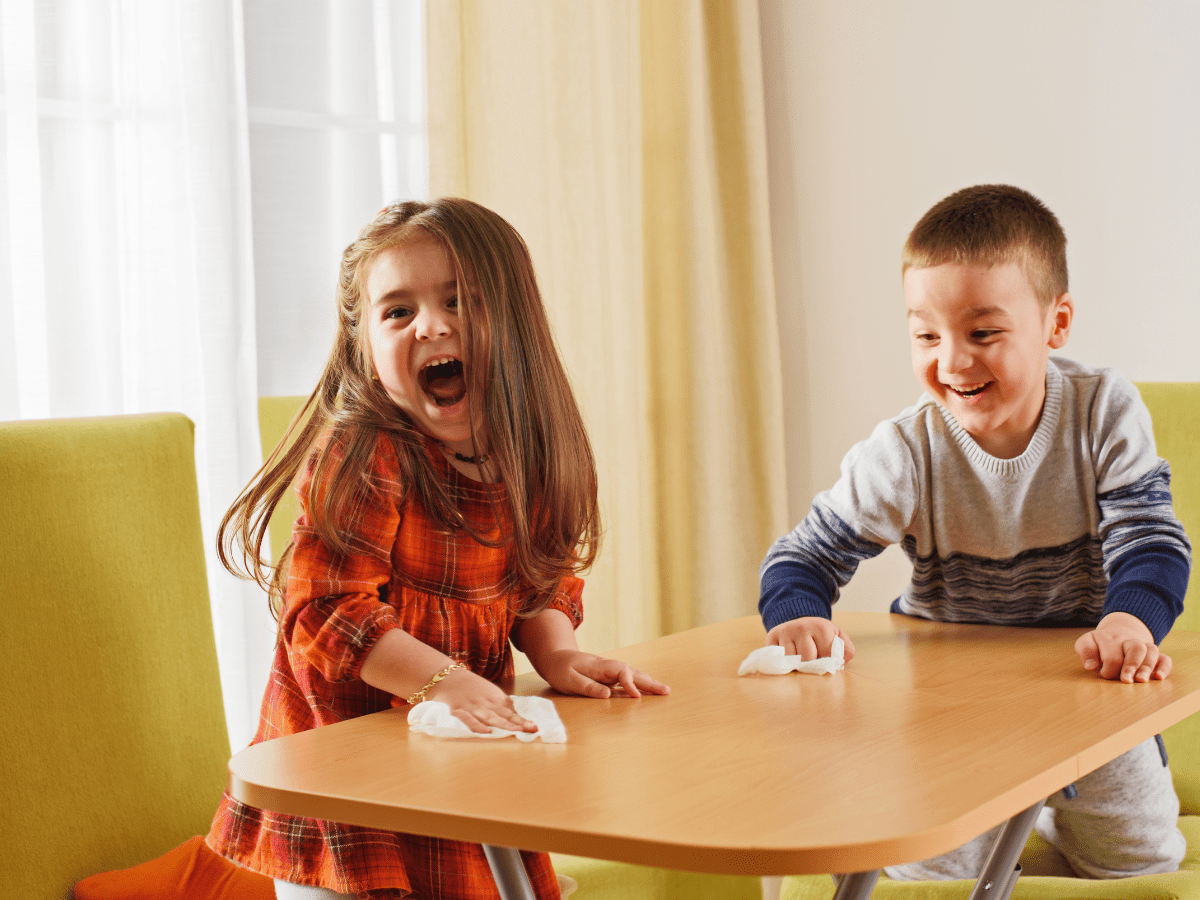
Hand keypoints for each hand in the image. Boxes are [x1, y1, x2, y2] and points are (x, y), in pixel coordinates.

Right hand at [426, 667, 538, 733]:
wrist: (446, 676)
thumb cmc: (469, 686)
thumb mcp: (488, 691)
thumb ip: (500, 703)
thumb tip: (515, 713)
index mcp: (494, 698)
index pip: (511, 712)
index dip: (522, 720)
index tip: (535, 727)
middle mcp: (485, 703)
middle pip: (503, 715)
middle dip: (518, 723)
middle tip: (532, 729)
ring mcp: (472, 707)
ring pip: (489, 717)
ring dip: (503, 725)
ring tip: (515, 732)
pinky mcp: (458, 710)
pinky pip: (468, 720)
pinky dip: (477, 726)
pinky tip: (486, 732)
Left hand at [537, 648, 669, 698]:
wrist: (554, 656)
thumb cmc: (559, 669)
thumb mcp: (568, 680)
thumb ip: (587, 687)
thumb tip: (607, 694)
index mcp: (599, 665)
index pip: (621, 671)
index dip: (630, 683)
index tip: (635, 696)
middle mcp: (607, 666)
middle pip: (632, 671)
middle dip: (649, 681)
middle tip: (666, 691)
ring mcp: (608, 670)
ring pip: (632, 674)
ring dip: (648, 682)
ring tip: (663, 690)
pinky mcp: (607, 675)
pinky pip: (627, 678)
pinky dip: (639, 682)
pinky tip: (647, 688)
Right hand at [765, 616, 855, 662]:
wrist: (800, 622)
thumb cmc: (821, 635)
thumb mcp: (838, 637)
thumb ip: (846, 651)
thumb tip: (838, 666)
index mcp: (821, 627)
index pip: (826, 656)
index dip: (827, 664)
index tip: (827, 662)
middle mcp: (802, 626)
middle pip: (807, 660)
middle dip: (811, 666)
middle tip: (813, 662)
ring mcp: (785, 631)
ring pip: (791, 661)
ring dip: (796, 665)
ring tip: (801, 660)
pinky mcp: (772, 636)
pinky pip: (777, 658)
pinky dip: (783, 662)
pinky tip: (788, 658)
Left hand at [1074, 612, 1171, 682]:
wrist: (1115, 636)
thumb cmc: (1098, 646)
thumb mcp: (1086, 644)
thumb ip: (1086, 652)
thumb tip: (1090, 666)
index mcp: (1110, 639)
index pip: (1112, 653)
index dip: (1108, 667)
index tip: (1103, 676)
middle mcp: (1129, 641)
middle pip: (1136, 648)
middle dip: (1131, 665)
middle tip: (1125, 681)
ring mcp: (1143, 647)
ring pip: (1151, 651)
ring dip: (1147, 666)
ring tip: (1141, 680)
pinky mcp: (1155, 656)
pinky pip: (1165, 658)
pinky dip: (1164, 667)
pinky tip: (1159, 677)